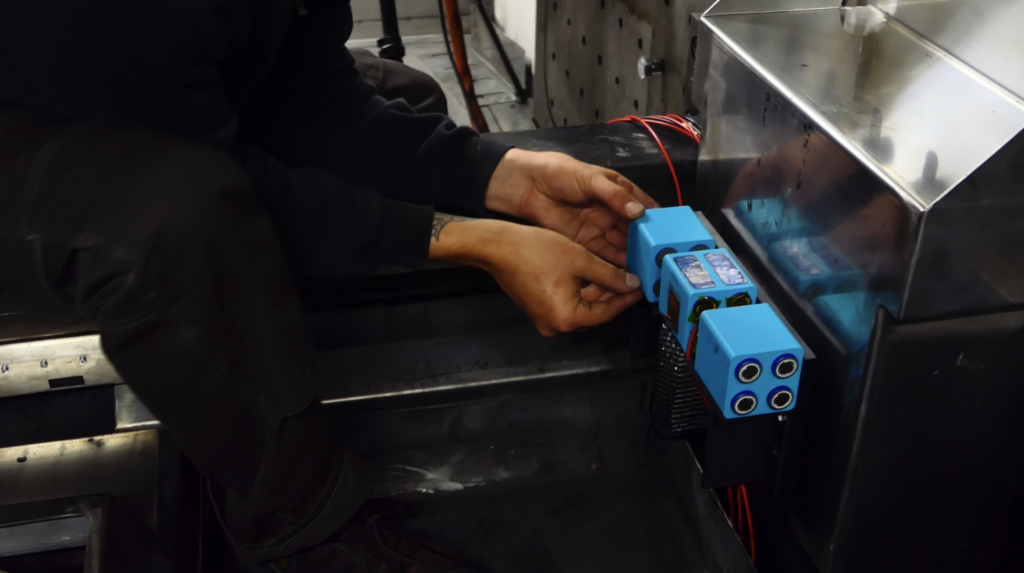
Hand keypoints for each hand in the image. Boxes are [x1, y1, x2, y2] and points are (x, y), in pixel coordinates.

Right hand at [428, 214, 643, 335]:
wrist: (497, 247)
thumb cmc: (530, 251)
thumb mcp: (580, 259)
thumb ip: (610, 274)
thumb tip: (630, 283)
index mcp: (568, 318)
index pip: (608, 312)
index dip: (626, 297)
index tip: (639, 287)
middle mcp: (555, 325)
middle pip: (594, 312)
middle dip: (611, 293)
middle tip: (628, 278)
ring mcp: (545, 319)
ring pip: (581, 307)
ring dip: (596, 291)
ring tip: (611, 272)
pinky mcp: (538, 309)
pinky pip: (566, 303)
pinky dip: (579, 291)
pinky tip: (588, 274)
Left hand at [484, 149, 657, 266]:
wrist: (527, 186)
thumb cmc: (559, 173)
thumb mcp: (591, 179)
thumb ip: (615, 195)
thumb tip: (639, 211)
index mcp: (618, 192)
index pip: (643, 207)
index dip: (657, 219)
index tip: (671, 232)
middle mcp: (611, 212)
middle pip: (634, 230)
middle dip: (646, 243)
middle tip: (660, 256)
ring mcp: (598, 228)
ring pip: (621, 245)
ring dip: (633, 256)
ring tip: (647, 267)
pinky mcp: (584, 242)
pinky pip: (603, 255)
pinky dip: (615, 264)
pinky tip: (627, 271)